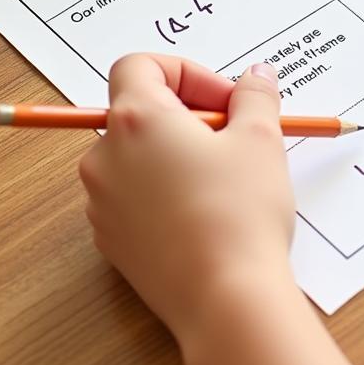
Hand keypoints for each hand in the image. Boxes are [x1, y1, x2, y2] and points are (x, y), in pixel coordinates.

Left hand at [79, 54, 293, 344]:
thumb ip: (255, 95)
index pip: (139, 65)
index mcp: (137, 119)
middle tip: (235, 136)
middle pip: (139, 110)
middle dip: (189, 115)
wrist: (226, 299)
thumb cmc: (240, 213)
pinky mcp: (111, 240)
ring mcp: (102, 202)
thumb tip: (255, 77)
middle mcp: (106, 156)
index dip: (185, 72)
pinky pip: (134, 196)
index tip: (224, 100)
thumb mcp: (261, 138)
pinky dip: (165, 191)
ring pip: (137, 155)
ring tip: (225, 177)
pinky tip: (207, 212)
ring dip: (177, 153)